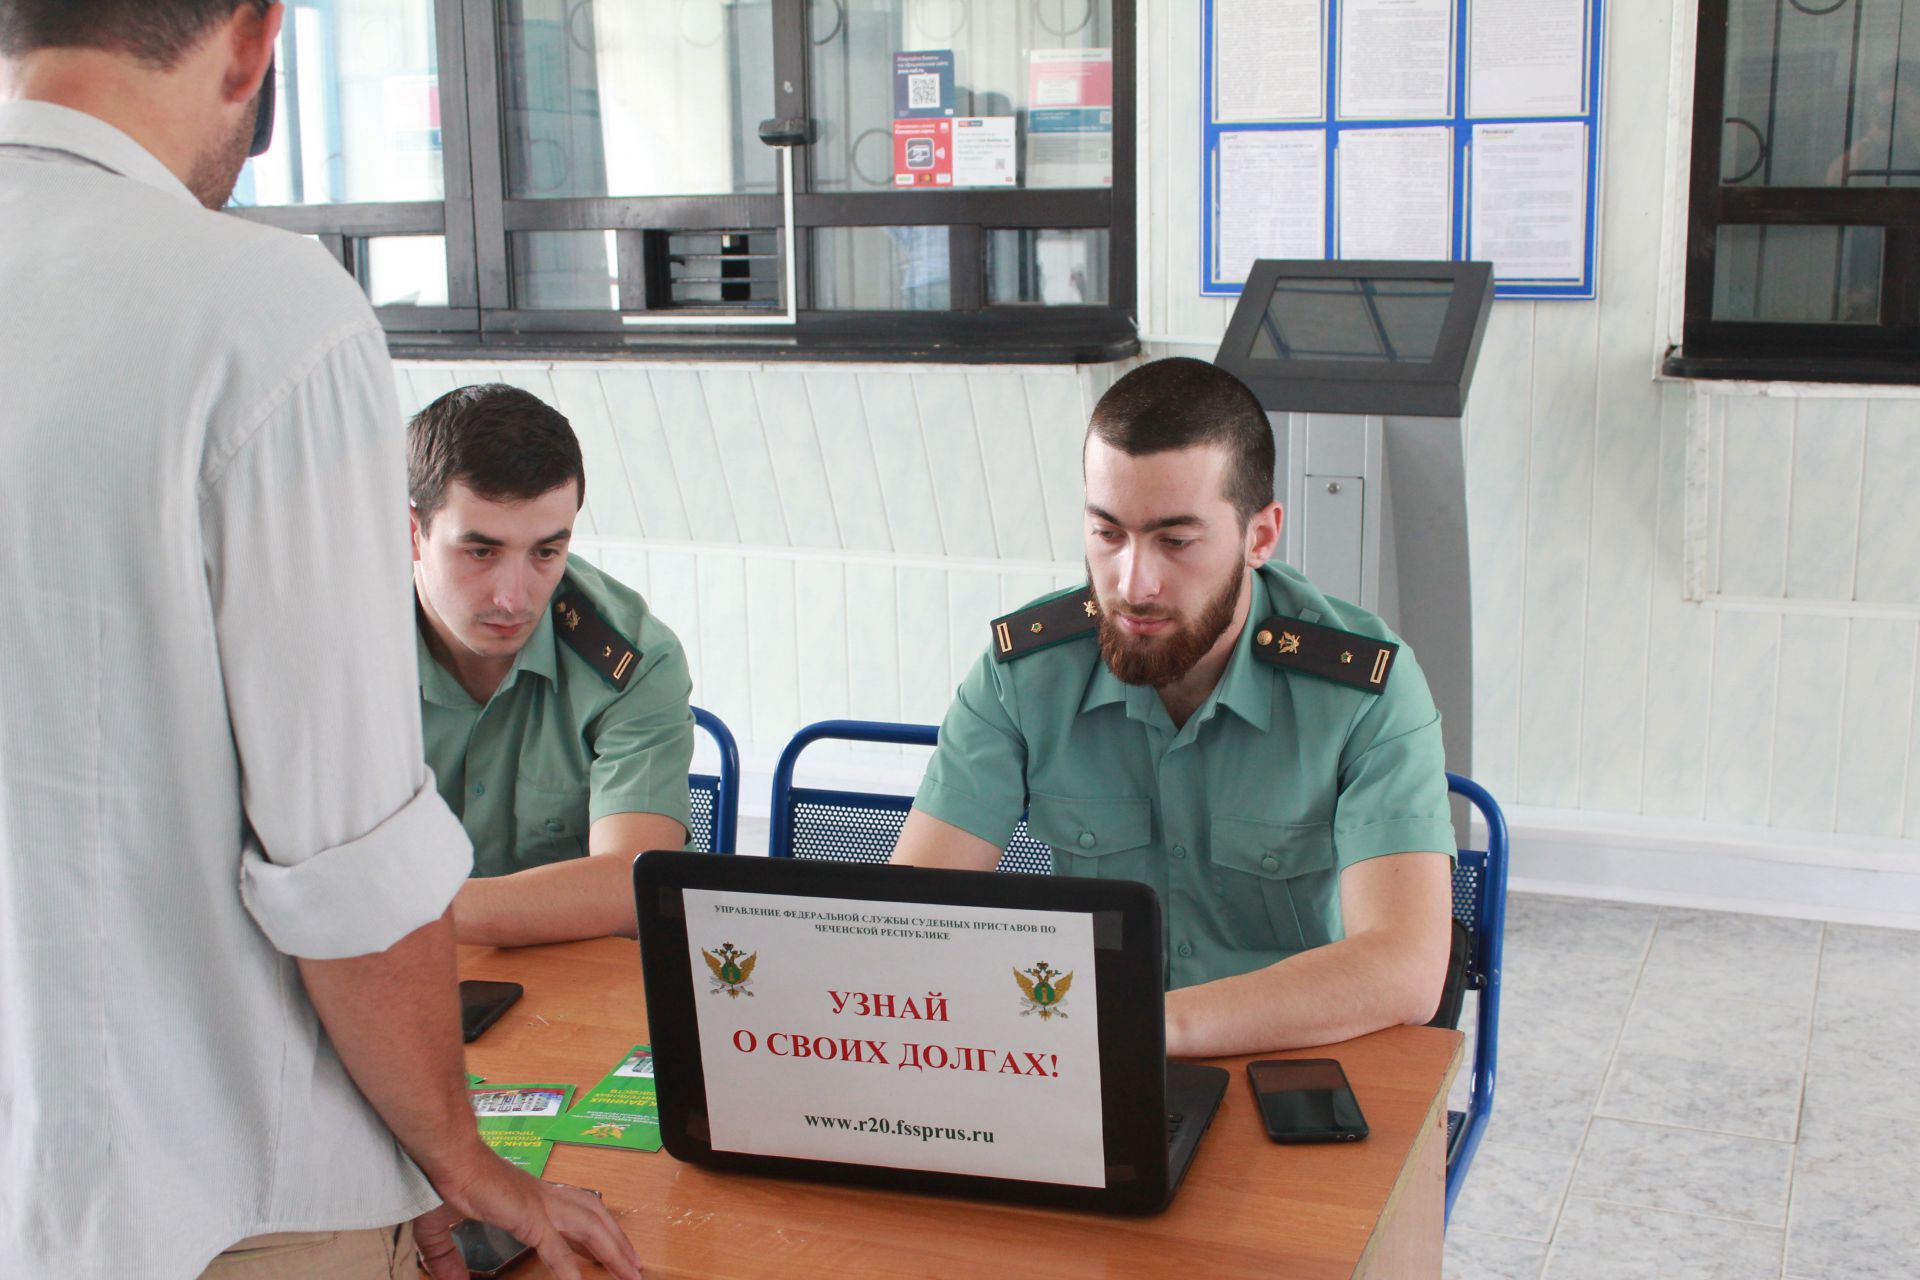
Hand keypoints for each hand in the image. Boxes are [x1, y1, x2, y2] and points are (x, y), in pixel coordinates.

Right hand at [412, 1148, 643, 1279]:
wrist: (445, 1156)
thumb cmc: (444, 1181)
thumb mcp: (443, 1229)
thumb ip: (447, 1258)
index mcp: (530, 1196)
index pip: (575, 1212)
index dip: (595, 1231)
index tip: (607, 1250)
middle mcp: (543, 1197)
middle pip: (594, 1217)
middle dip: (617, 1242)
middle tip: (634, 1265)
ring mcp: (539, 1205)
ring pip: (590, 1227)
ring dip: (612, 1250)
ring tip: (628, 1271)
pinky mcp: (529, 1216)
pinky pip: (556, 1248)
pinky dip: (569, 1268)